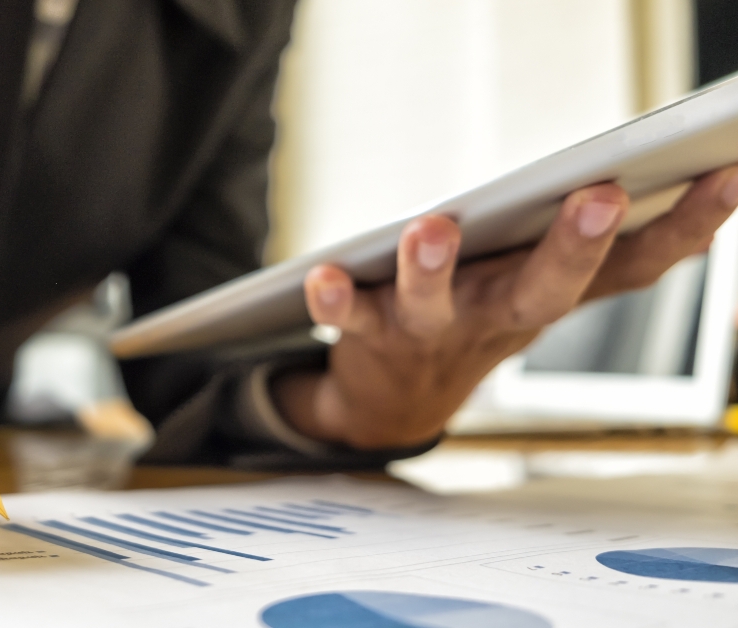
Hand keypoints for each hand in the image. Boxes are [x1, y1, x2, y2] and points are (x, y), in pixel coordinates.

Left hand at [274, 166, 737, 449]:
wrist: (395, 400)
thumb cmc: (480, 318)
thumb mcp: (544, 288)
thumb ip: (604, 258)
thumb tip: (701, 216)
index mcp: (548, 297)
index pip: (629, 269)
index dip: (682, 228)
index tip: (724, 175)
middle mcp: (496, 316)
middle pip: (542, 291)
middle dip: (572, 248)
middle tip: (600, 198)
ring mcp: (431, 330)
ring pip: (435, 305)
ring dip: (434, 269)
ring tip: (433, 229)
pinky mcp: (368, 333)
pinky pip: (348, 316)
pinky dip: (334, 298)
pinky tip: (322, 274)